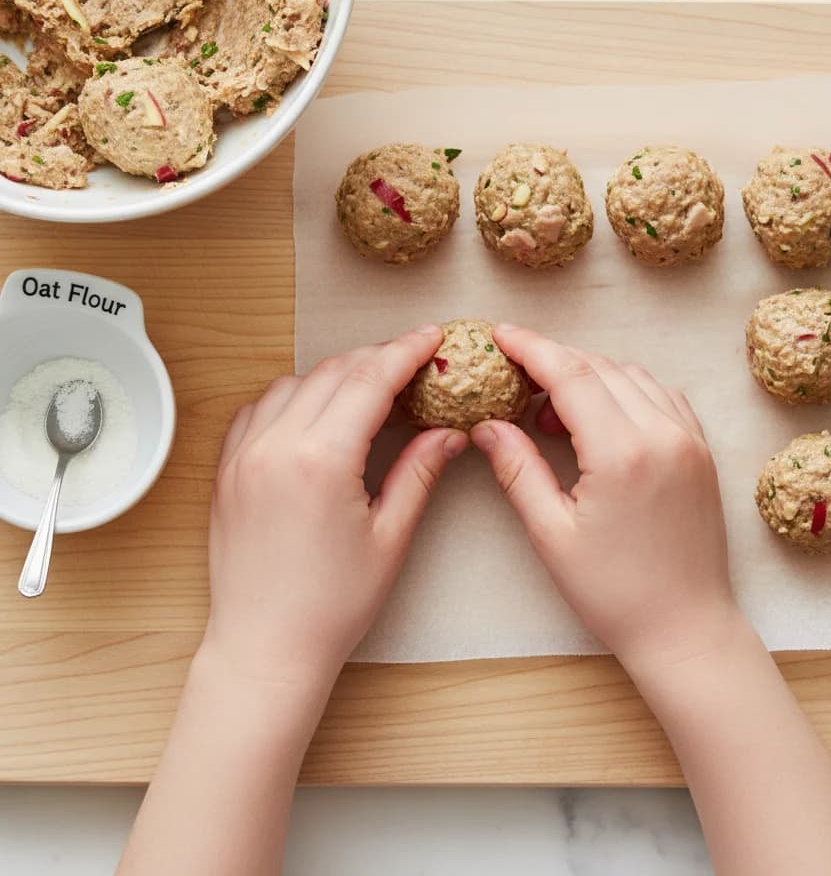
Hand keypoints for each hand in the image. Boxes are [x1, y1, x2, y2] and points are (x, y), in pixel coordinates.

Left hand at [201, 326, 467, 695]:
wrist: (265, 648)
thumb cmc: (330, 606)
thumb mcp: (390, 538)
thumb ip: (419, 473)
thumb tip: (449, 432)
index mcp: (321, 461)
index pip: (370, 380)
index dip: (406, 352)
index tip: (432, 338)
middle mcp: (275, 446)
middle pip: (334, 372)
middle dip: (378, 359)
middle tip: (413, 365)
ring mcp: (242, 456)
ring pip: (294, 383)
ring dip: (335, 376)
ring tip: (369, 391)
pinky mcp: (225, 471)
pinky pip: (256, 409)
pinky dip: (290, 397)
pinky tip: (314, 413)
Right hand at [471, 325, 735, 670]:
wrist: (687, 629)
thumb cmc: (615, 593)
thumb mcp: (551, 535)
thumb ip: (517, 469)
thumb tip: (487, 426)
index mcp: (622, 452)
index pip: (570, 374)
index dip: (531, 347)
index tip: (500, 335)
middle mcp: (662, 433)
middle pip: (599, 367)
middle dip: (554, 360)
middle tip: (515, 376)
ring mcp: (689, 439)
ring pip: (632, 376)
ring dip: (590, 375)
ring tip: (552, 409)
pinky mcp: (702, 452)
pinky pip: (662, 396)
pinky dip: (627, 390)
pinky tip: (602, 416)